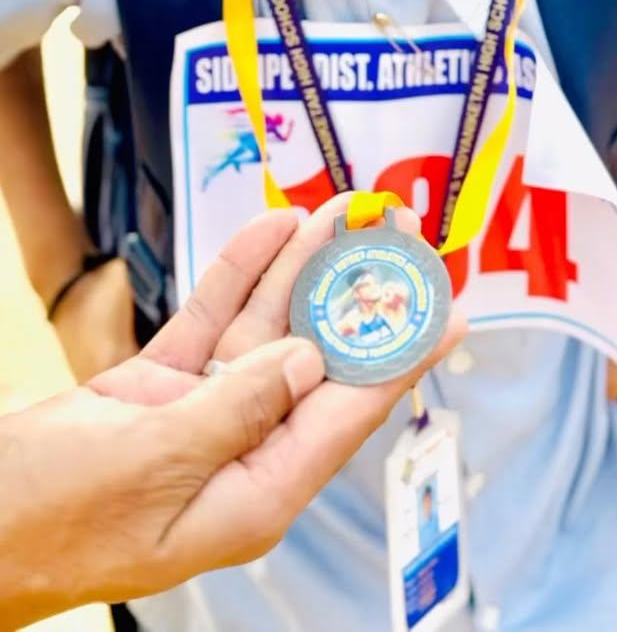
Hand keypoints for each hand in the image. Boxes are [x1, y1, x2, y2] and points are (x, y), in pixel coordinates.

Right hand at [0, 198, 463, 625]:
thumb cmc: (49, 520)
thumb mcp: (150, 466)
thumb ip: (235, 410)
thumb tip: (304, 363)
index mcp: (252, 493)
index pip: (347, 415)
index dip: (403, 359)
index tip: (451, 313)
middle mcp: (237, 452)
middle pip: (312, 360)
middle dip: (351, 292)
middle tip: (392, 230)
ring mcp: (197, 417)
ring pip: (263, 330)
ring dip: (296, 270)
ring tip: (335, 211)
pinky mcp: (157, 392)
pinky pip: (210, 324)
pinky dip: (236, 278)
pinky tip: (268, 232)